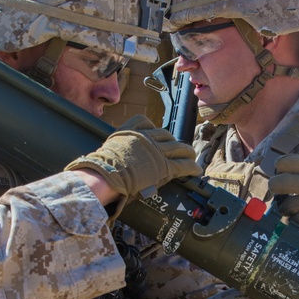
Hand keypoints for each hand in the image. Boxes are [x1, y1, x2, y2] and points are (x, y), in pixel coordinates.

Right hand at [65, 115, 200, 210]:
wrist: (107, 175)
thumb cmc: (102, 167)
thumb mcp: (108, 148)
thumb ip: (115, 146)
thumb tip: (109, 154)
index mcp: (132, 131)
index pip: (147, 123)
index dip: (154, 130)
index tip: (157, 134)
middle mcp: (147, 138)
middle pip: (165, 135)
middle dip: (172, 141)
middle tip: (178, 147)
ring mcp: (157, 151)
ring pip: (178, 147)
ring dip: (186, 152)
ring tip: (191, 156)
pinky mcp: (164, 166)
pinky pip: (182, 164)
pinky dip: (191, 167)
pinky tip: (196, 170)